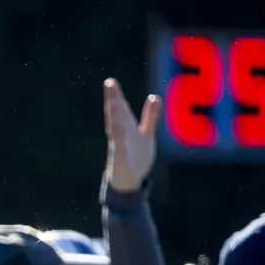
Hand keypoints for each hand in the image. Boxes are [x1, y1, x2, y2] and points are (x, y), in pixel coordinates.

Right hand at [104, 78, 161, 193]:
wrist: (127, 182)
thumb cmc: (135, 158)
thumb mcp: (145, 134)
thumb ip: (150, 116)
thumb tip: (155, 96)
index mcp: (125, 129)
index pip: (119, 110)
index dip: (115, 96)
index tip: (110, 81)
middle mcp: (120, 137)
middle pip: (116, 116)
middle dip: (113, 100)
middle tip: (109, 84)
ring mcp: (119, 149)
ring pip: (116, 130)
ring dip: (114, 116)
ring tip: (114, 102)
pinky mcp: (122, 162)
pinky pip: (121, 151)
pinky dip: (120, 141)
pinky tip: (120, 130)